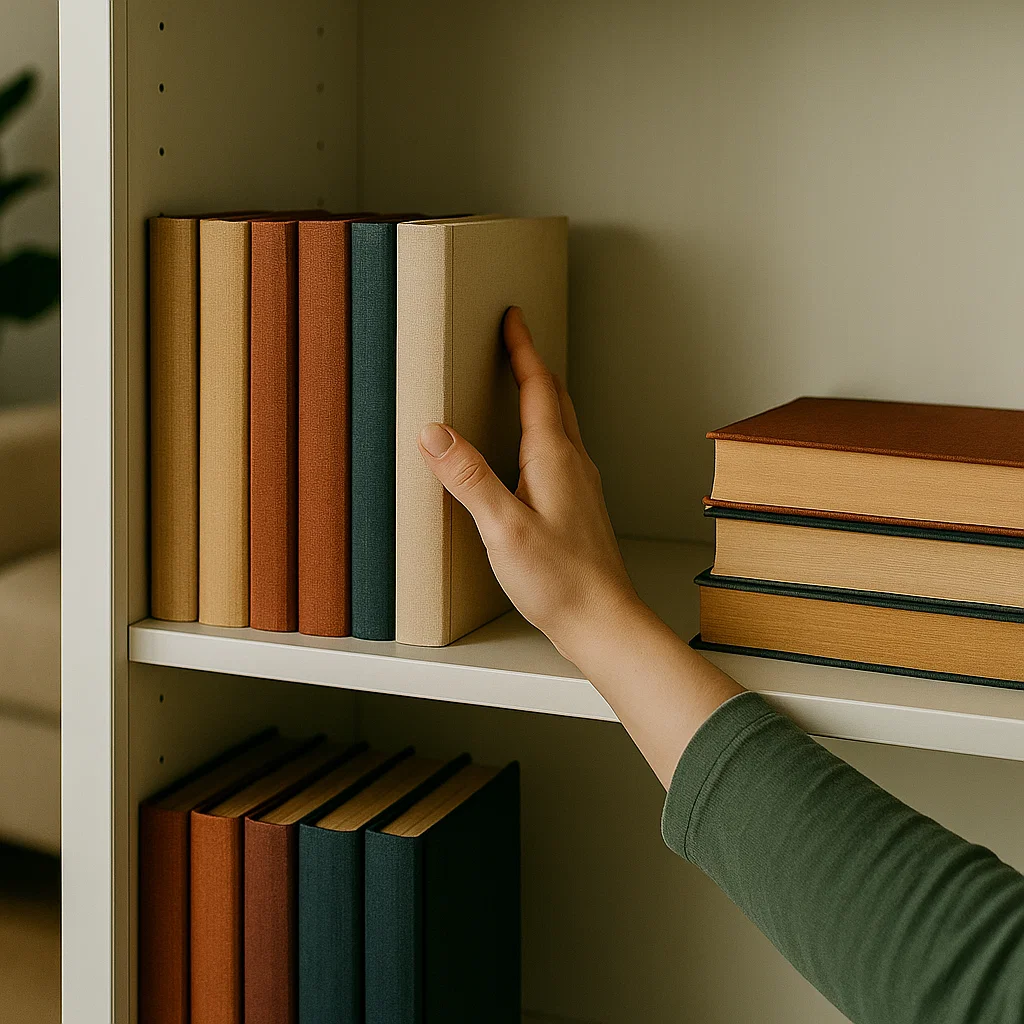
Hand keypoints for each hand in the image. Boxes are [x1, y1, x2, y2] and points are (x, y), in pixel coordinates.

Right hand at [418, 306, 742, 785]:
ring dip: (540, 395)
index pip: (538, 387)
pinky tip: (530, 452)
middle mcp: (573, 464)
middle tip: (513, 340)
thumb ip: (470, 479)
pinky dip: (542, 430)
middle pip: (554, 399)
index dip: (522, 350)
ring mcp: (579, 486)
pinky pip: (559, 451)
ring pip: (560, 425)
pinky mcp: (577, 508)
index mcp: (555, 458)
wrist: (602, 622)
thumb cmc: (559, 581)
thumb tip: (434, 432)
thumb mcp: (503, 530)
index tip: (512, 317)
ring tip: (520, 383)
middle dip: (532, 364)